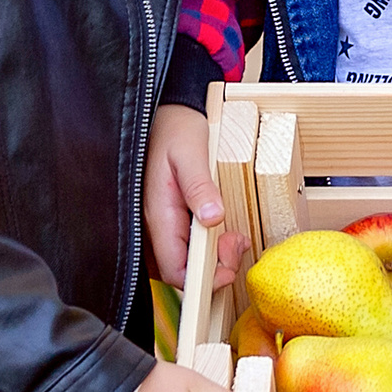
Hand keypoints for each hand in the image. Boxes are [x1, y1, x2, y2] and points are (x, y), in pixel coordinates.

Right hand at [144, 103, 245, 286]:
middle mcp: (153, 224)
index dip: (201, 280)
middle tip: (237, 242)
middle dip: (212, 268)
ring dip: (210, 258)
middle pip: (178, 271)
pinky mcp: (167, 218)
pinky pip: (183, 245)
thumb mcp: (191, 152)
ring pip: (181, 261)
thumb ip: (200, 186)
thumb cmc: (174, 127)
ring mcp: (159, 222)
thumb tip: (212, 217)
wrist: (165, 111)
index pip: (173, 269)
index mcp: (157, 213)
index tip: (228, 268)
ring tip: (234, 236)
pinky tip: (220, 228)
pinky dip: (204, 246)